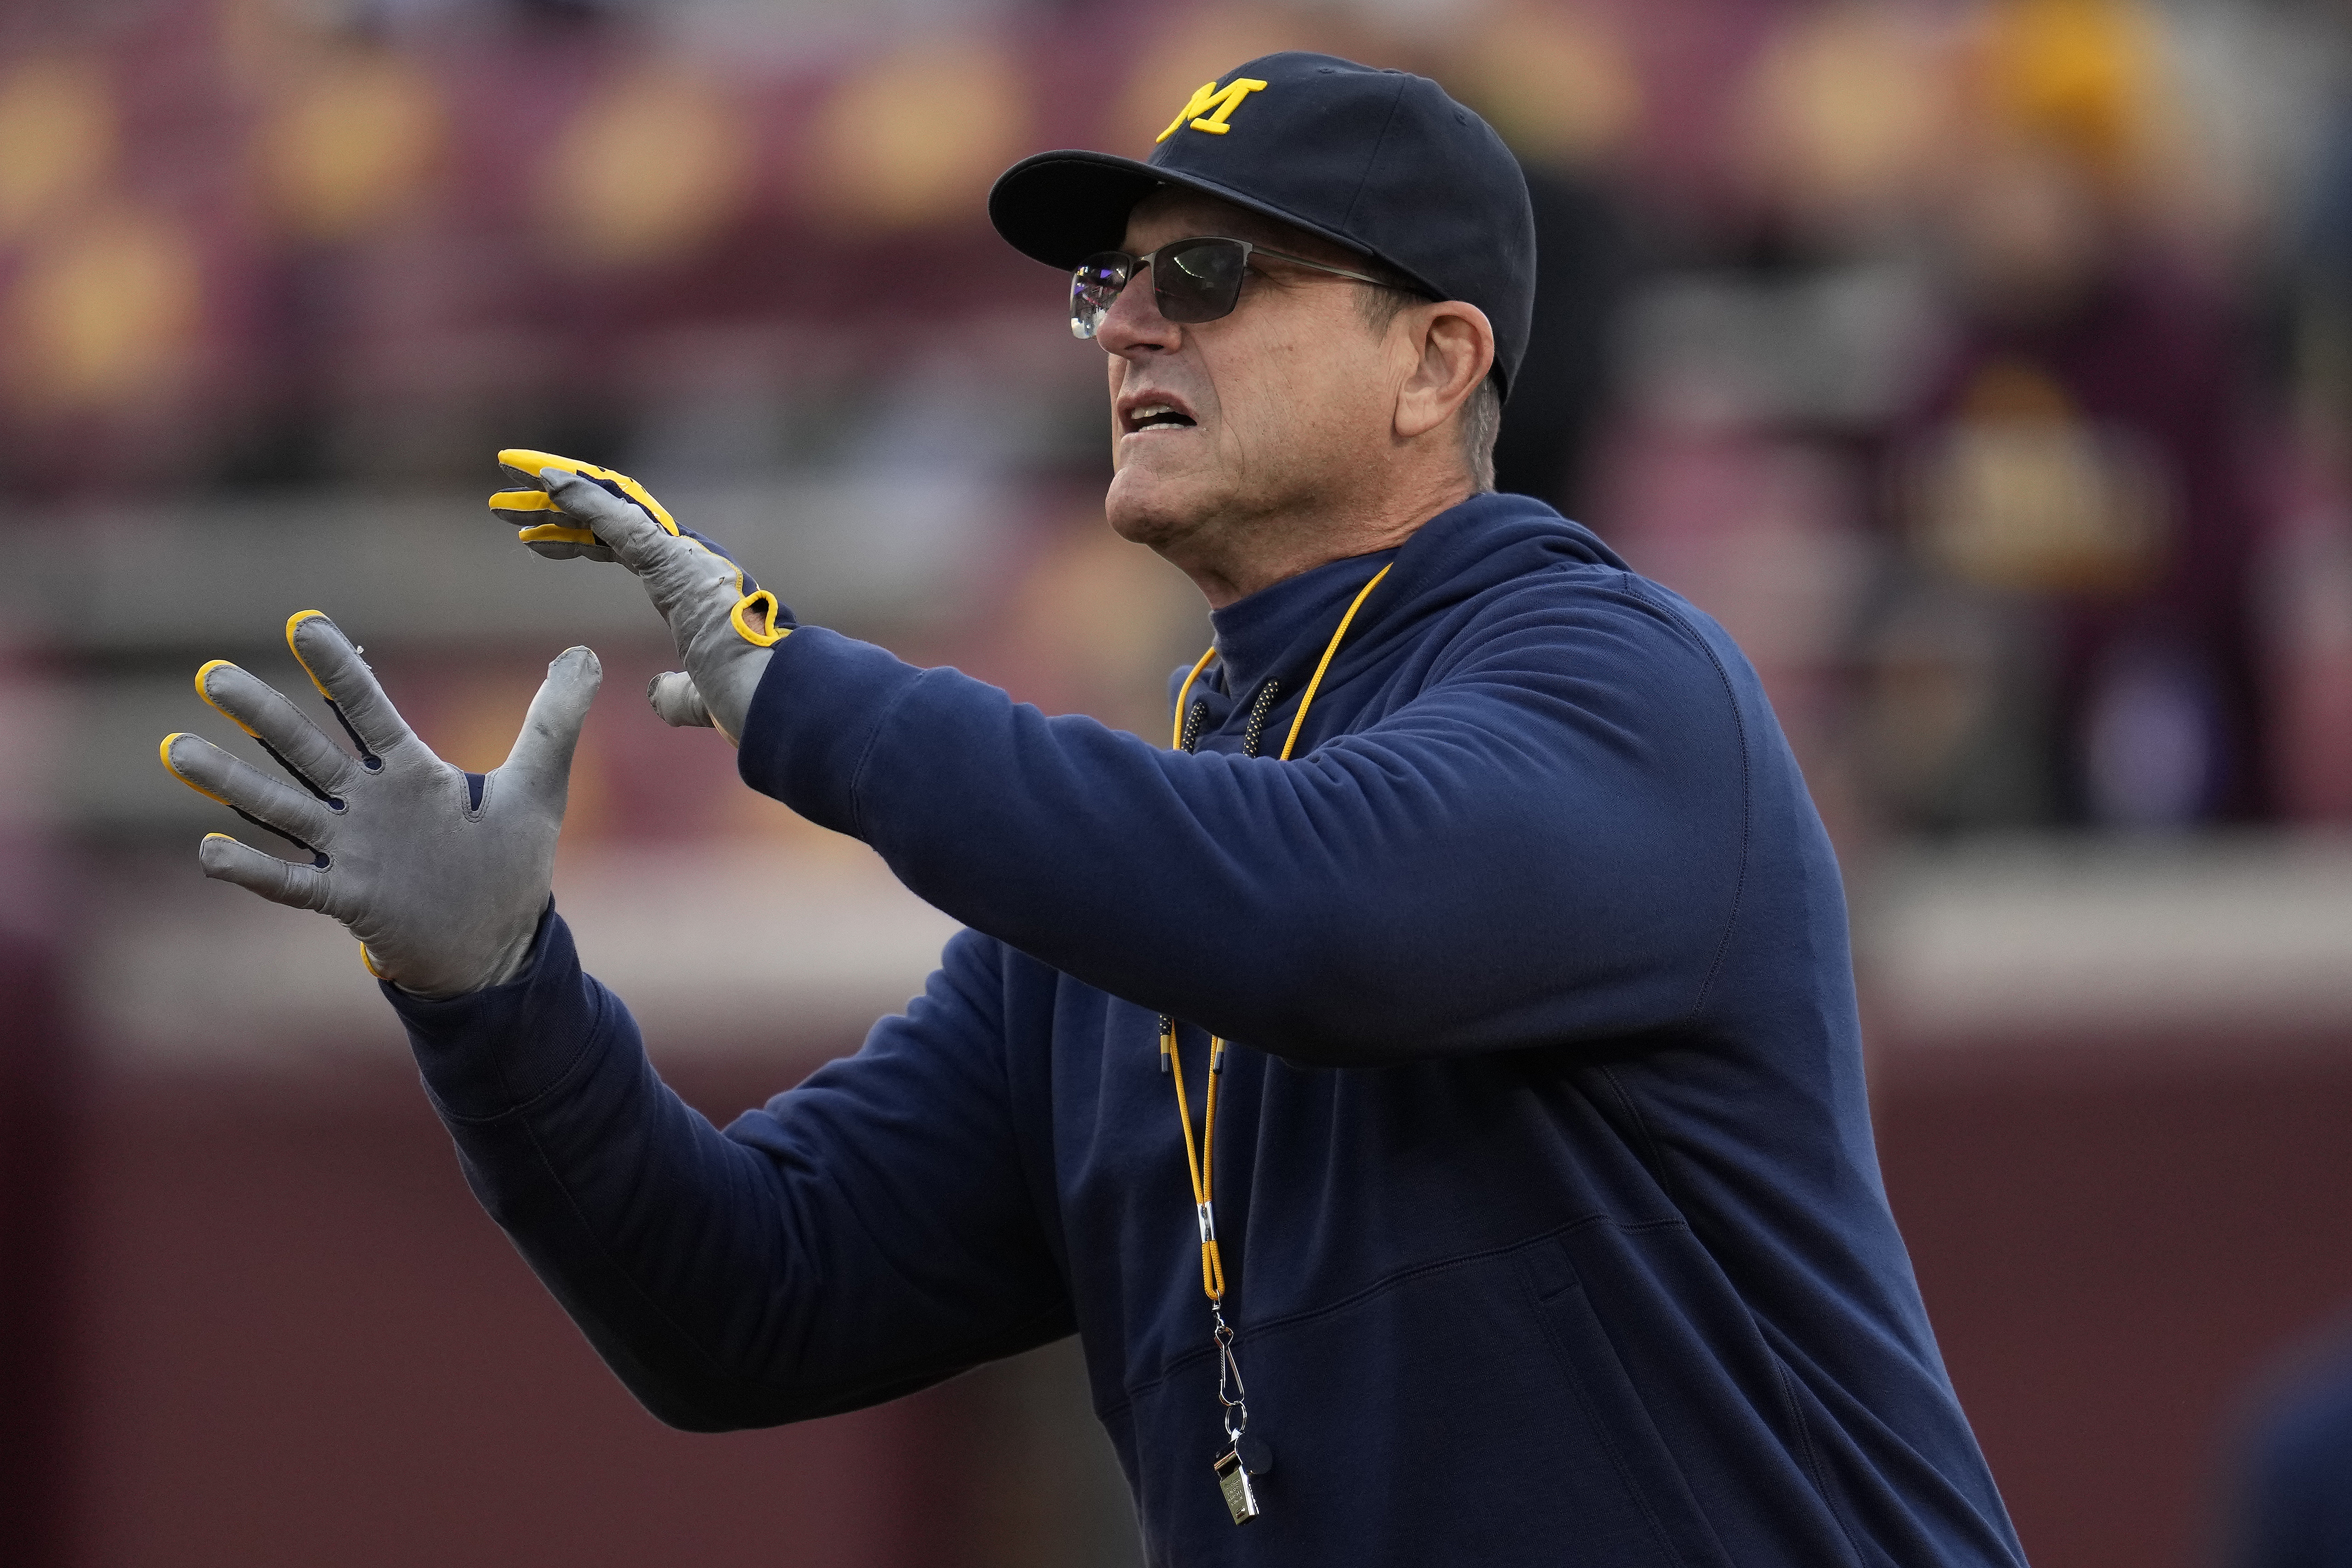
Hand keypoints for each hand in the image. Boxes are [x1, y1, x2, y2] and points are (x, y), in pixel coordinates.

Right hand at [159, 611, 600, 998]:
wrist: (495, 945)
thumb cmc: (508, 865)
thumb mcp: (539, 788)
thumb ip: (554, 722)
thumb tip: (586, 653)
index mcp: (410, 772)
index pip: (367, 709)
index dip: (339, 669)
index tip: (306, 624)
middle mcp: (370, 803)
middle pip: (307, 749)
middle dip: (263, 714)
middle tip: (212, 674)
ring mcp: (353, 850)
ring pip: (284, 808)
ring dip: (233, 782)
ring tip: (179, 750)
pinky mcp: (348, 898)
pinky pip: (291, 881)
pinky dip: (253, 869)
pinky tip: (208, 850)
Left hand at [488, 449, 787, 743]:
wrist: (774, 699)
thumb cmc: (749, 701)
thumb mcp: (701, 699)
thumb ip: (678, 693)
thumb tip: (657, 693)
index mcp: (689, 587)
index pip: (619, 548)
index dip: (573, 540)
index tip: (531, 539)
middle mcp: (686, 560)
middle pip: (606, 520)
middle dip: (552, 508)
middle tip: (503, 501)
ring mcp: (683, 555)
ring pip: (608, 509)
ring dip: (556, 491)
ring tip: (508, 474)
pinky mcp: (675, 559)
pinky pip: (619, 521)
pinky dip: (582, 497)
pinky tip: (546, 481)